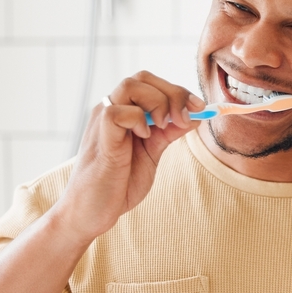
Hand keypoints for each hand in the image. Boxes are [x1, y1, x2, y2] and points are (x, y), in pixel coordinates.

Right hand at [55, 71, 204, 242]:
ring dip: (158, 102)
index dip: (178, 91)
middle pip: (142, 78)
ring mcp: (102, 122)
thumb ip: (168, 133)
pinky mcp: (100, 138)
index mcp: (124, 112)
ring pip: (129, 86)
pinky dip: (137, 119)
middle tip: (185, 117)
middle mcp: (111, 110)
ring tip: (164, 127)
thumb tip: (194, 115)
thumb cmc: (118, 184)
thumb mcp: (152, 153)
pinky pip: (116, 112)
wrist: (91, 213)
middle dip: (173, 93)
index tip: (200, 107)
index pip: (151, 83)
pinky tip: (145, 138)